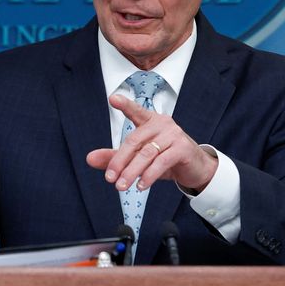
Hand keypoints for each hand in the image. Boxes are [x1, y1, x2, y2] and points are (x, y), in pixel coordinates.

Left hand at [86, 94, 217, 192]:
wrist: (195, 168)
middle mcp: (162, 124)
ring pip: (146, 153)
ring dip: (132, 172)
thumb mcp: (138, 158)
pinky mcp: (182, 148)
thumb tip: (89, 158)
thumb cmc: (165, 158)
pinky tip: (141, 186)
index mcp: (149, 120)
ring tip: (121, 186)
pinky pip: (161, 162)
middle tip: (109, 178)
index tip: (113, 99)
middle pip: (134, 141)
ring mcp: (173, 134)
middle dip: (119, 161)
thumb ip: (114, 156)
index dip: (124, 105)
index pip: (135, 111)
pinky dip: (149, 175)